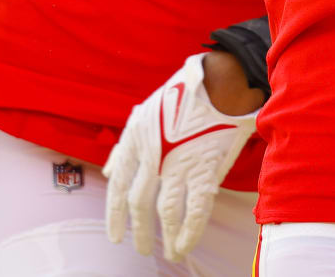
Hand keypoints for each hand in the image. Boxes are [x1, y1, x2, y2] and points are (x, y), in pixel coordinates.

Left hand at [104, 53, 257, 261]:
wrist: (224, 81)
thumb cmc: (185, 95)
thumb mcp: (146, 112)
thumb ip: (126, 144)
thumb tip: (110, 171)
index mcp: (136, 140)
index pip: (118, 186)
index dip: (114, 215)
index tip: (116, 236)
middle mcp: (154, 154)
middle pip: (139, 203)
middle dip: (139, 231)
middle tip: (141, 248)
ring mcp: (180, 163)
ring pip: (165, 211)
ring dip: (166, 237)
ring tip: (170, 253)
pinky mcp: (206, 168)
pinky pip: (195, 209)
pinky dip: (190, 231)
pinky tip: (186, 244)